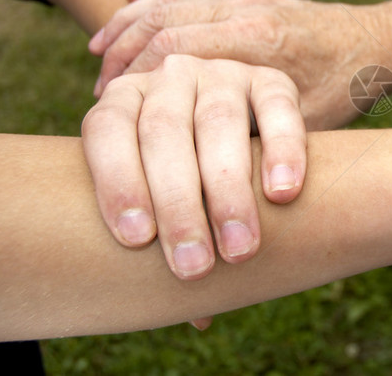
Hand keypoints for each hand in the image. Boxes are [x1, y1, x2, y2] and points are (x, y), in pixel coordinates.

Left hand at [82, 55, 306, 279]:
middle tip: (194, 267)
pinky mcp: (272, 79)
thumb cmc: (193, 180)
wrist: (247, 127)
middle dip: (179, 204)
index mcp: (125, 99)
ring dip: (229, 191)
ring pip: (218, 125)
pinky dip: (282, 151)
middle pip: (164, 133)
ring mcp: (222, 74)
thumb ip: (170, 239)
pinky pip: (277, 109)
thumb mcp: (167, 194)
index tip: (137, 242)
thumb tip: (196, 317)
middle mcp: (169, 78)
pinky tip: (283, 193)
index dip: (118, 184)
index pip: (109, 131)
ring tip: (240, 248)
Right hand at [88, 0, 387, 129]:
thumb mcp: (312, 121)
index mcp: (261, 42)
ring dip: (132, 24)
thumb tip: (218, 181)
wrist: (385, 42)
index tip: (113, 106)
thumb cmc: (351, 88)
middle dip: (126, 54)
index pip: (179, 49)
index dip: (139, 76)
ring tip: (100, 55)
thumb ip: (264, 137)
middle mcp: (248, 11)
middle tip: (101, 91)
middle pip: (166, 22)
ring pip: (174, 0)